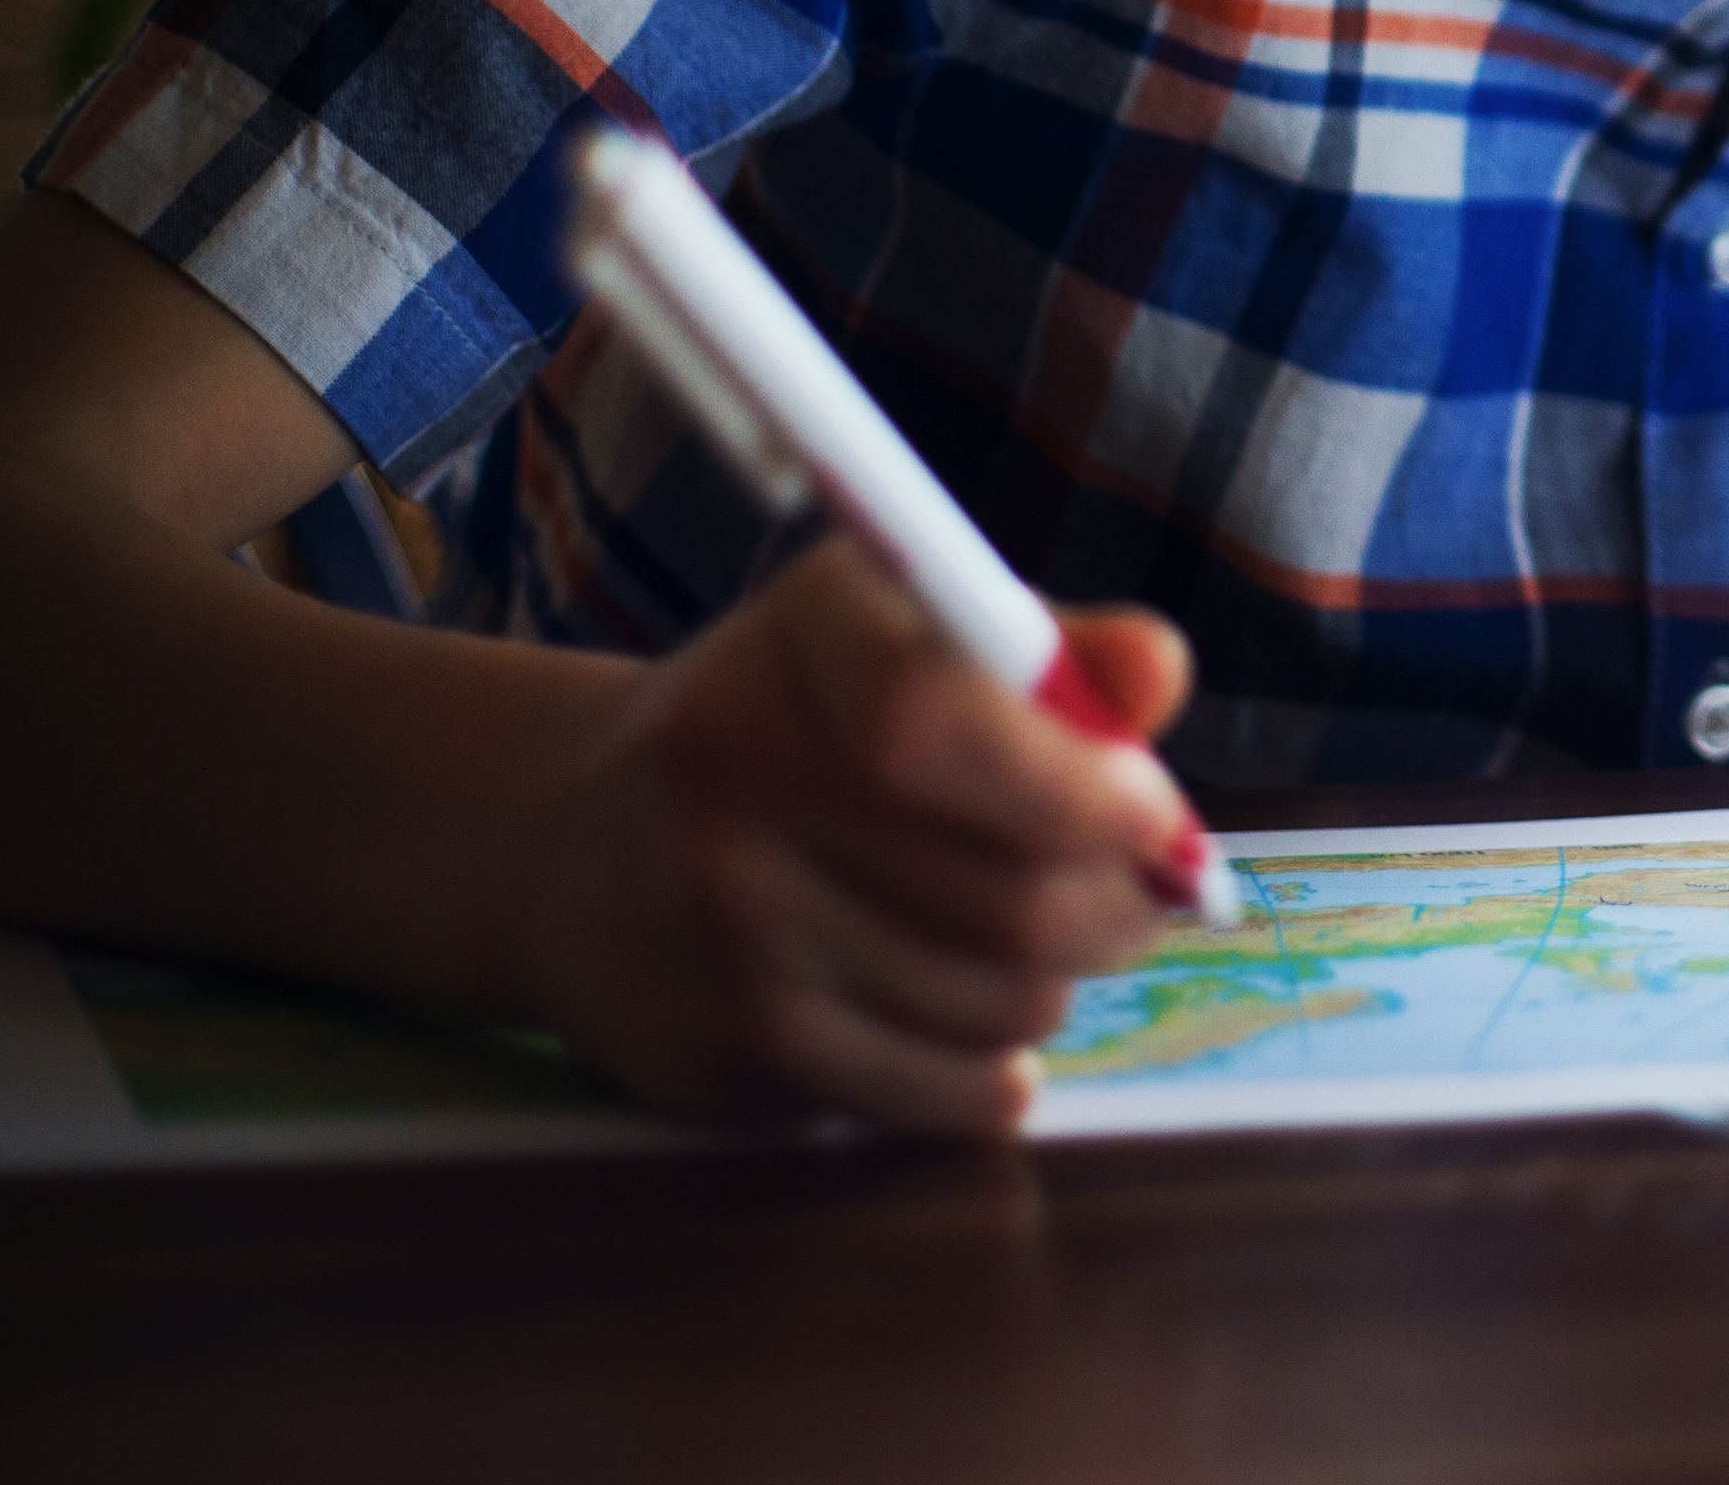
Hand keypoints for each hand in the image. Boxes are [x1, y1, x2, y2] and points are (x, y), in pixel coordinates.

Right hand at [503, 544, 1206, 1134]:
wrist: (567, 845)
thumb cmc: (791, 723)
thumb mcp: (902, 634)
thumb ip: (1050, 649)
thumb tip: (1161, 676)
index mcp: (801, 637)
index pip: (942, 721)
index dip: (1081, 783)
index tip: (1151, 809)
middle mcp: (734, 782)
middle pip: (1011, 891)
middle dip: (1122, 901)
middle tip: (1143, 890)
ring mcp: (721, 932)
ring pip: (1003, 1000)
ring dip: (1063, 981)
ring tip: (1031, 939)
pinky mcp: (726, 1057)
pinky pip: (947, 1095)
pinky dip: (1001, 1070)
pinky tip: (974, 1018)